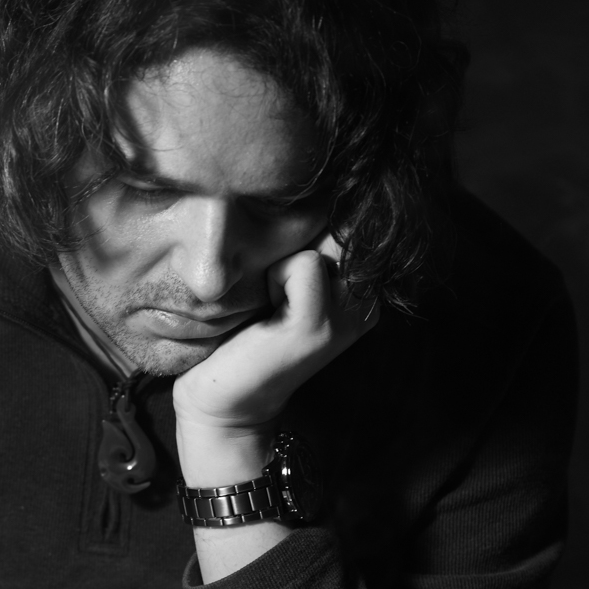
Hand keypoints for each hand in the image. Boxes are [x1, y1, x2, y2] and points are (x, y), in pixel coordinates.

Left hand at [172, 233, 379, 439]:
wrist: (223, 397)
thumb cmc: (243, 332)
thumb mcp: (284, 279)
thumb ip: (310, 242)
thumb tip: (322, 191)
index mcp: (363, 290)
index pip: (352, 219)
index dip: (313, 227)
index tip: (284, 272)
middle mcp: (365, 302)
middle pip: (342, 225)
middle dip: (301, 240)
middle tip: (275, 289)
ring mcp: (347, 315)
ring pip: (325, 241)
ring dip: (285, 260)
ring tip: (270, 299)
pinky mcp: (317, 326)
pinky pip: (303, 264)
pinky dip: (276, 276)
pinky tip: (267, 308)